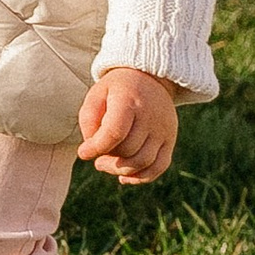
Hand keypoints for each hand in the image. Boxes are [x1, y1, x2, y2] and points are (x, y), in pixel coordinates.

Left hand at [77, 66, 177, 184]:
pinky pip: (159, 167)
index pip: (115, 132)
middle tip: (96, 155)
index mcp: (129, 100)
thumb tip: (91, 150)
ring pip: (143, 162)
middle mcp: (150, 116)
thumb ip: (88, 120)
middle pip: (128, 150)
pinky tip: (124, 177)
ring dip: (120, 170)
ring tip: (105, 164)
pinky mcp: (170, 139)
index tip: (83, 153)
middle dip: (107, 158)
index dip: (96, 147)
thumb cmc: (116, 90)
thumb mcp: (96, 94)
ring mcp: (164, 129)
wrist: (150, 77)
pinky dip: (142, 178)